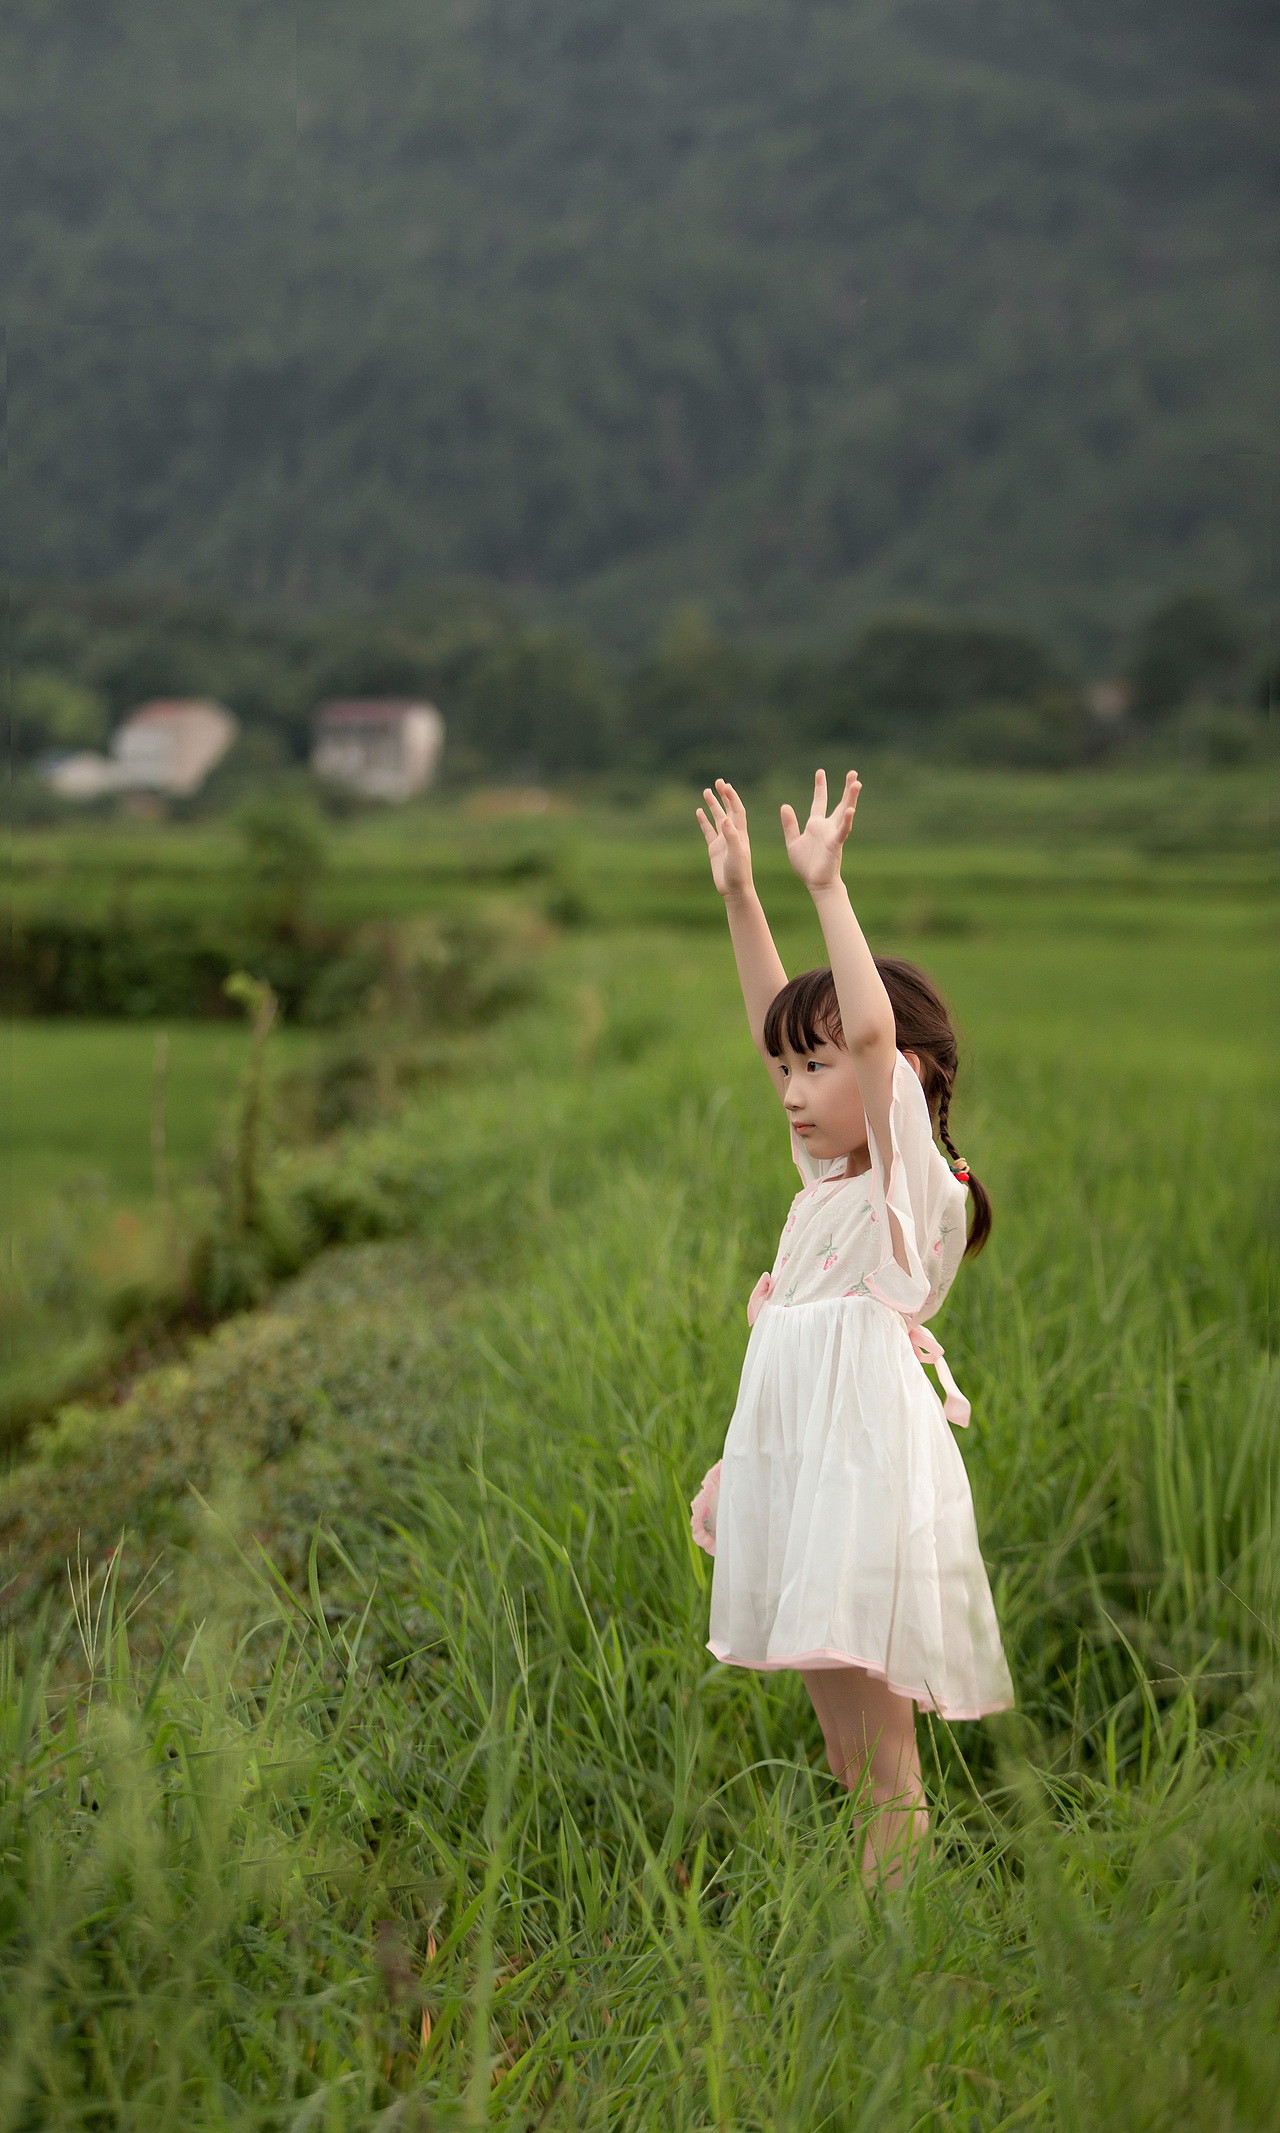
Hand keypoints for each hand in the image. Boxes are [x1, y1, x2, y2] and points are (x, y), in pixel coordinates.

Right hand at [696, 778, 754, 899]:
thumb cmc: (739, 873)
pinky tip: (699, 811)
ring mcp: (723, 841)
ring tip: (706, 791)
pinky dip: (704, 821)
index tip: (725, 785)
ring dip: (713, 805)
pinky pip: (708, 831)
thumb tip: (725, 819)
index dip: (732, 797)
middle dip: (724, 796)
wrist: (735, 890)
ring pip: (717, 818)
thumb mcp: (736, 854)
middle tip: (718, 782)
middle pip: (728, 810)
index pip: (737, 810)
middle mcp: (732, 834)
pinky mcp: (714, 849)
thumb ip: (731, 837)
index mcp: (740, 833)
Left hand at [780, 768, 860, 891]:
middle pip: (839, 803)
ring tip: (857, 783)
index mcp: (816, 825)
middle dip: (846, 789)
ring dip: (851, 799)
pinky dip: (846, 821)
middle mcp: (827, 827)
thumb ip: (790, 825)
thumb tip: (785, 805)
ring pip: (844, 812)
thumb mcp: (793, 842)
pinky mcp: (835, 844)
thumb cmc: (806, 865)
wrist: (815, 883)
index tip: (820, 772)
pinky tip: (850, 810)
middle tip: (853, 773)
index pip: (819, 801)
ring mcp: (833, 834)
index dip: (820, 787)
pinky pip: (842, 831)